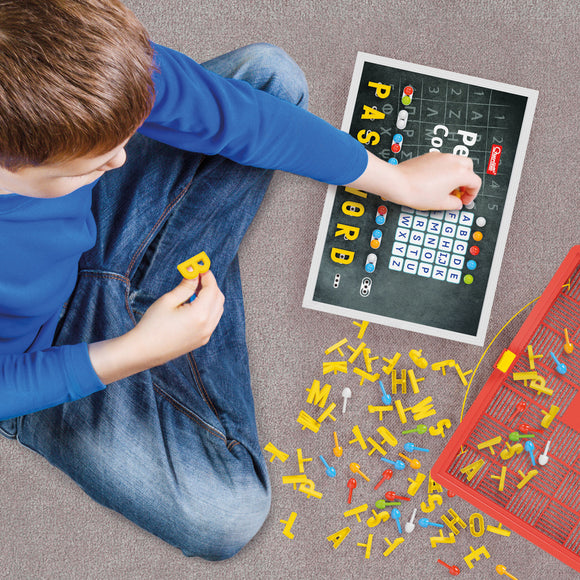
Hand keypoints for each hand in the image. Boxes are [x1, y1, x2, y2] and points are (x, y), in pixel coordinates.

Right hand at [88, 271, 223, 383]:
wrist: (144, 351)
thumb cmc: (152, 325)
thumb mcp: (168, 300)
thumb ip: (186, 286)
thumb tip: (194, 272)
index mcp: (200, 314)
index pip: (212, 289)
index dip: (207, 276)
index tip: (200, 268)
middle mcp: (207, 325)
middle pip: (219, 298)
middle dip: (211, 285)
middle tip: (197, 276)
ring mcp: (206, 334)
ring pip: (218, 309)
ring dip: (210, 297)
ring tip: (194, 289)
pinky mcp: (202, 340)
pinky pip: (212, 320)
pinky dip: (208, 308)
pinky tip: (194, 304)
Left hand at [346, 150, 481, 210]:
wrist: (398, 183)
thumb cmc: (417, 192)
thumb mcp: (440, 203)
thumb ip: (454, 204)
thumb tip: (457, 203)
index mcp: (459, 172)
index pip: (475, 182)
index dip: (472, 194)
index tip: (463, 201)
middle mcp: (452, 161)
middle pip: (469, 168)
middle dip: (466, 181)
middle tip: (458, 193)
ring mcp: (440, 156)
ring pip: (456, 162)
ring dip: (456, 174)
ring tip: (446, 188)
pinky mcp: (429, 156)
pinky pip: (443, 161)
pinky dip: (444, 170)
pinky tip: (435, 182)